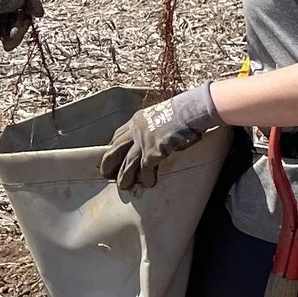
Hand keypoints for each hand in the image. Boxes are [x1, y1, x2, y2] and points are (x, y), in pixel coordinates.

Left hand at [0, 0, 43, 51]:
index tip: (38, 13)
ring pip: (21, 24)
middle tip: (13, 35)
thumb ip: (0, 3)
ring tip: (7, 44)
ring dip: (17, 35)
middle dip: (22, 24)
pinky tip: (5, 46)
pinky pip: (15, 34)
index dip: (32, 2)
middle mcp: (6, 2)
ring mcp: (6, 15)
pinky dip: (13, 41)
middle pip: (25, 11)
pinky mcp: (4, 28)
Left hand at [99, 84, 222, 190]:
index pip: (118, 135)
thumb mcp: (161, 113)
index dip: (113, 147)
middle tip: (106, 173)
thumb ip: (154, 125)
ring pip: (127, 163)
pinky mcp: (154, 151)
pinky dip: (146, 178)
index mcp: (137, 120)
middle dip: (109, 163)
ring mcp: (144, 140)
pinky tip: (148, 184)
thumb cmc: (183, 111)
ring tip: (123, 186)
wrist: (192, 110)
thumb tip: (157, 135)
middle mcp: (137, 130)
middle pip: (116, 149)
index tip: (111, 155)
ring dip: (124, 176)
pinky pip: (145, 169)